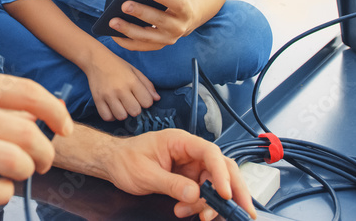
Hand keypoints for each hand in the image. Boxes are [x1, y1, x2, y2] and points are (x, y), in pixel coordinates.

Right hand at [0, 68, 72, 204]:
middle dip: (45, 153)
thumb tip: (42, 113)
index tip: (64, 129)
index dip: (56, 112)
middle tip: (42, 161)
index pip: (27, 93)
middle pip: (27, 133)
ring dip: (25, 172)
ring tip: (18, 174)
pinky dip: (2, 193)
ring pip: (12, 161)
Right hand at [85, 52, 158, 120]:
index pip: (147, 102)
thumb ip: (147, 85)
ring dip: (123, 113)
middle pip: (135, 111)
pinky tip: (112, 108)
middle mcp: (120, 89)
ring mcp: (108, 95)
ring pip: (121, 116)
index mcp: (132, 81)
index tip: (140, 97)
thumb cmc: (118, 66)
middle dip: (135, 108)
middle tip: (130, 101)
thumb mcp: (135, 71)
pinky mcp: (97, 99)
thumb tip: (157, 99)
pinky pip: (107, 117)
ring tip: (121, 105)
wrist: (96, 59)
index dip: (146, 101)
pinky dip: (111, 116)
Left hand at [102, 129, 256, 219]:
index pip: (210, 153)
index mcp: (180, 141)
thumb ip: (171, 184)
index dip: (221, 173)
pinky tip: (189, 211)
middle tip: (242, 211)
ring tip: (198, 215)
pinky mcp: (189, 179)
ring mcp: (191, 166)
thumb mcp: (145, 173)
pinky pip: (204, 193)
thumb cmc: (125, 159)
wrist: (113, 163)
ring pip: (216, 184)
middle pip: (222, 168)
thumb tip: (195, 194)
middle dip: (234, 190)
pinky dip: (202, 205)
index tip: (224, 194)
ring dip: (212, 202)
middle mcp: (190, 152)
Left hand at [108, 0, 196, 50]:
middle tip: (125, 5)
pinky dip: (125, 42)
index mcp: (186, 10)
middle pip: (159, 21)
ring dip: (128, 29)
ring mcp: (167, 39)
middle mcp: (178, 27)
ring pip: (146, 36)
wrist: (188, 17)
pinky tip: (112, 34)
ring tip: (112, 21)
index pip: (178, 4)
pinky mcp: (157, 46)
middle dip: (141, 12)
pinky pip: (139, 46)